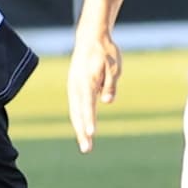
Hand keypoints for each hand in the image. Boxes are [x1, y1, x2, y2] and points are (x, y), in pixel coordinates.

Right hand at [68, 23, 123, 152]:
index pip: (88, 104)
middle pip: (78, 113)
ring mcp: (73, 87)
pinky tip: (83, 129)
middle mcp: (76, 86)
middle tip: (87, 149)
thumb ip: (110, 85)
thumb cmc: (105, 51)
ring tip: (85, 145)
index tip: (92, 134)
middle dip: (82, 132)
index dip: (90, 120)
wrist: (91, 37)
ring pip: (75, 112)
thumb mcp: (114, 67)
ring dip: (79, 129)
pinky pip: (76, 106)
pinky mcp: (75, 87)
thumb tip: (107, 102)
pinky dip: (79, 119)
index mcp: (86, 81)